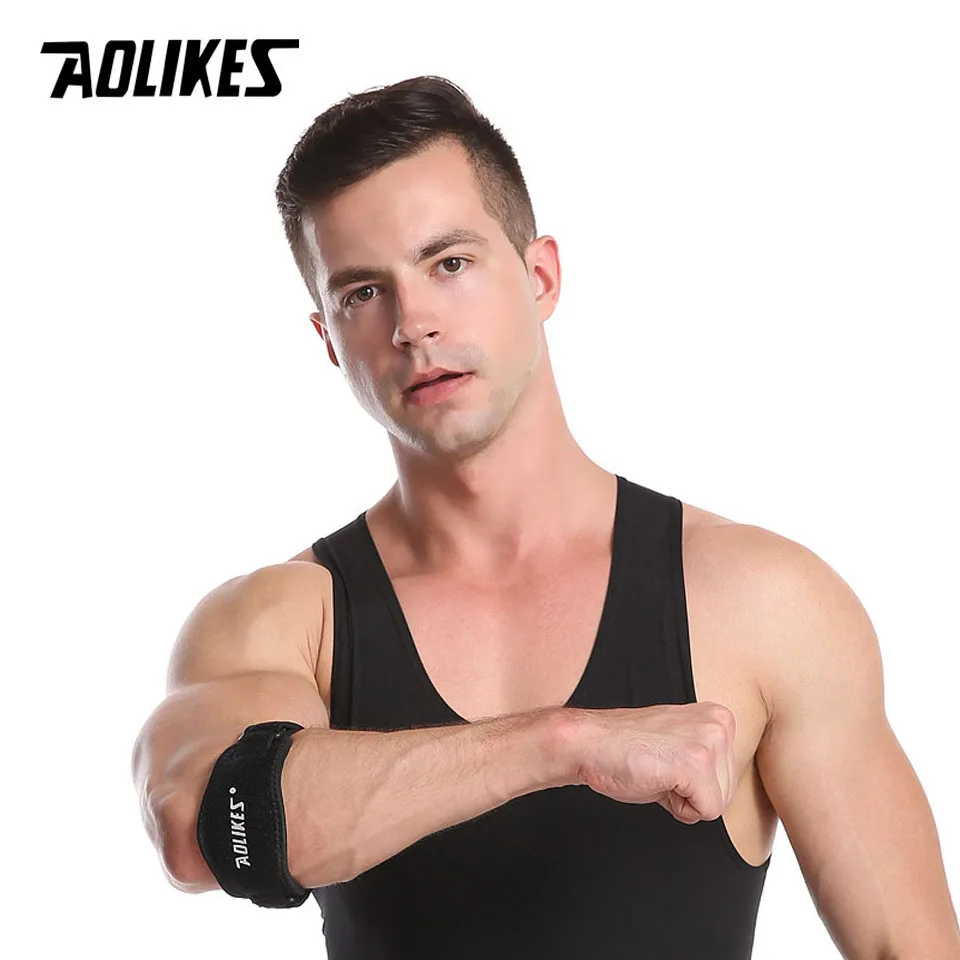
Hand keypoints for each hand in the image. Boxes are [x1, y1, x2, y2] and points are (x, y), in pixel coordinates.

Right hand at [570, 701, 736, 823]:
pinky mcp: (696, 763)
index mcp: (718, 717)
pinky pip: (705, 812)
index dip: (695, 784)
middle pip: (728, 792)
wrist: (590, 745)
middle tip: (660, 770)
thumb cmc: (626, 750)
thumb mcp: (680, 746)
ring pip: (719, 803)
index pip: (728, 777)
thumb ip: (707, 760)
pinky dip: (679, 808)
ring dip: (686, 799)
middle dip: (693, 793)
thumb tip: (721, 792)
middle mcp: (719, 724)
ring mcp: (709, 741)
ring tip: (658, 772)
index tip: (667, 764)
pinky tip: (657, 781)